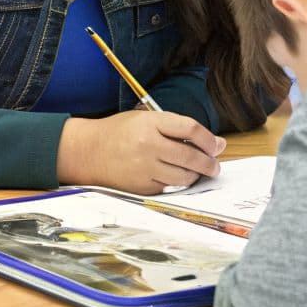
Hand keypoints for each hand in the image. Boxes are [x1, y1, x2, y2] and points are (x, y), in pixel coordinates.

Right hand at [58, 111, 225, 192]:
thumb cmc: (120, 132)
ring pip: (184, 176)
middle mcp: (148, 145)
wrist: (88, 151)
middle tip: (215, 166)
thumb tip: (214, 143)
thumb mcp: (146, 118)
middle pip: (191, 156)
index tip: (217, 145)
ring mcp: (144, 168)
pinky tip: (178, 177)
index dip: (209, 139)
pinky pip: (169, 187)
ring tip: (198, 172)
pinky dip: (178, 183)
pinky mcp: (141, 186)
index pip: (191, 129)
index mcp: (151, 123)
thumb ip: (176, 127)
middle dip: (209, 163)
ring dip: (196, 176)